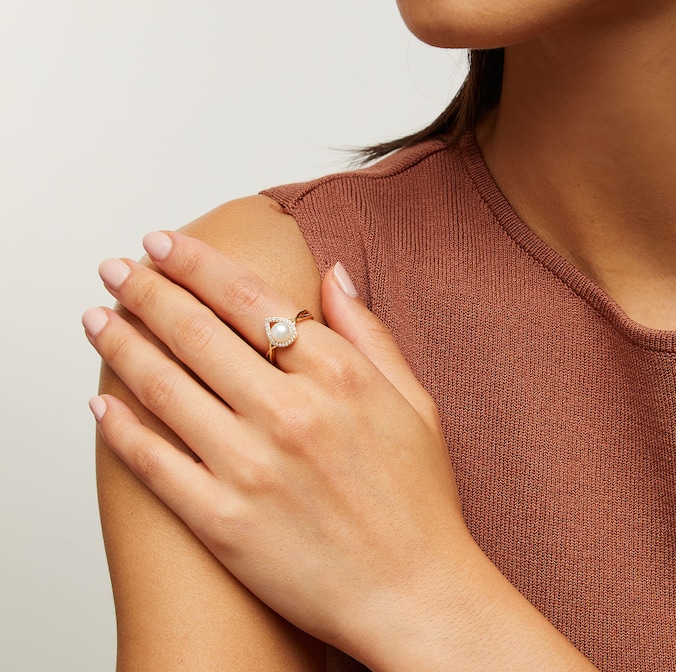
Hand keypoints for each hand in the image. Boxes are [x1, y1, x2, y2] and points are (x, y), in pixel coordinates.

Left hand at [82, 231, 478, 665]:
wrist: (414, 593)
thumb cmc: (417, 497)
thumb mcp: (413, 400)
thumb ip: (369, 330)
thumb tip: (335, 271)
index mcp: (338, 375)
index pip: (249, 298)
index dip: (196, 263)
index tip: (162, 243)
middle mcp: (291, 413)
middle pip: (197, 332)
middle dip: (146, 290)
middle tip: (115, 268)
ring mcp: (253, 469)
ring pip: (165, 388)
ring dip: (121, 345)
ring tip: (96, 319)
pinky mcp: (224, 522)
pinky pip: (156, 464)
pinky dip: (120, 428)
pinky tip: (101, 403)